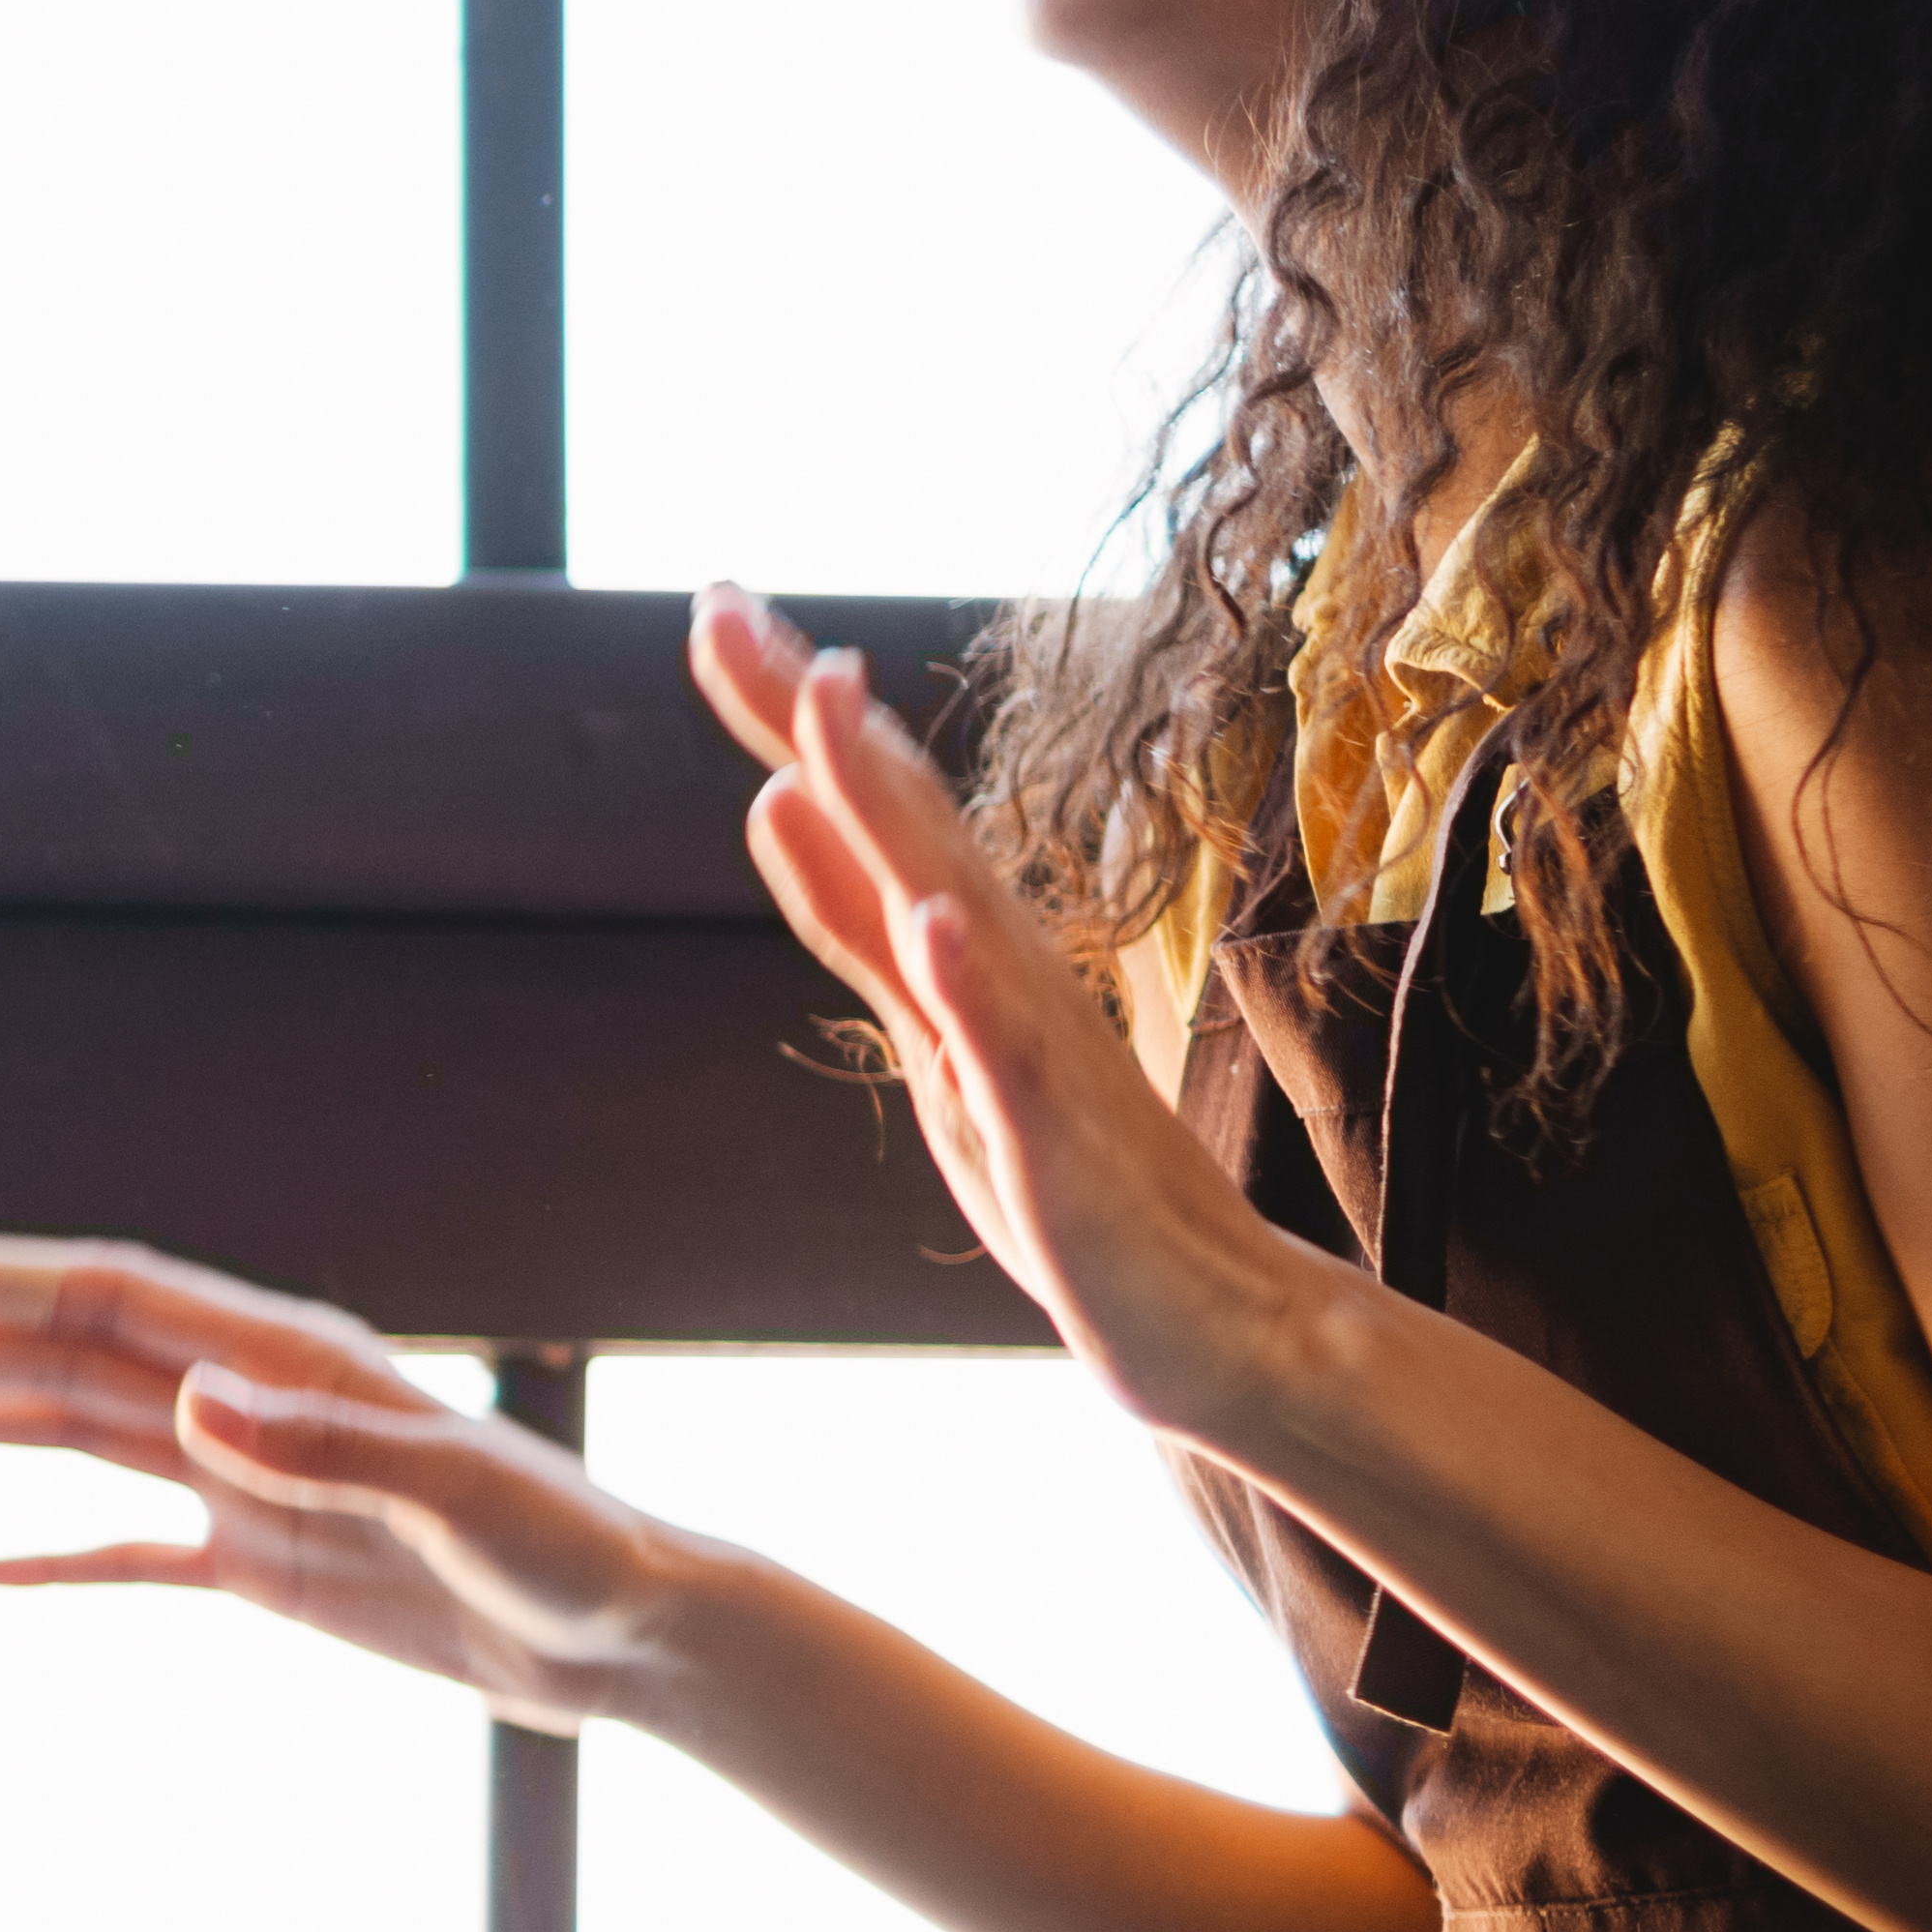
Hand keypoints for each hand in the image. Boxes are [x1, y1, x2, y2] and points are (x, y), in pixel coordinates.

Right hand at [0, 1229, 730, 1730]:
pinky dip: (41, 1556)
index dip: (4, 1281)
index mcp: (291, 1362)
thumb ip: (321, 1448)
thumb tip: (186, 1406)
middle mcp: (249, 1404)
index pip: (118, 1303)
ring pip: (71, 1436)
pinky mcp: (257, 1565)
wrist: (629, 1633)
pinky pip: (121, 1553)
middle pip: (64, 1359)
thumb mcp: (455, 1500)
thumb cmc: (567, 1550)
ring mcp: (243, 1483)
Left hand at [684, 586, 1327, 1441]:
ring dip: (891, 812)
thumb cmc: (1070, 1184)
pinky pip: (1015, 1063)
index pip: (870, 811)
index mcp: (970, 955)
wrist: (1218, 1327)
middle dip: (813, 717)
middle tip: (722, 604)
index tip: (713, 603)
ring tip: (824, 708)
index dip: (788, 714)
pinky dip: (975, 990)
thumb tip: (773, 800)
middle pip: (902, 822)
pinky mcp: (1063, 1150)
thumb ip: (851, 922)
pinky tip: (934, 923)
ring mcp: (1040, 1057)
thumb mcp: (925, 1038)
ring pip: (955, 914)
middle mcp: (1007, 978)